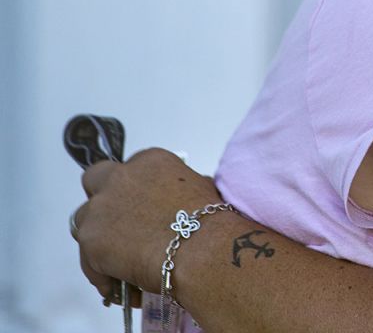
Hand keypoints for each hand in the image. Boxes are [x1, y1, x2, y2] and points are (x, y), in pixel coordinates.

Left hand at [72, 148, 220, 298]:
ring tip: (121, 263)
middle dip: (103, 199)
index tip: (142, 206)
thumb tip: (178, 205)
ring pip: (85, 222)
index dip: (134, 189)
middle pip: (95, 181)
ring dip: (99, 238)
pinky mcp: (91, 239)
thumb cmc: (211, 222)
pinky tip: (122, 287)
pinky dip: (103, 274)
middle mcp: (121, 177)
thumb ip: (178, 190)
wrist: (203, 250)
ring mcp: (101, 207)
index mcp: (150, 161)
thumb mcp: (201, 190)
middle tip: (119, 224)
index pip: (130, 169)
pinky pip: (88, 261)